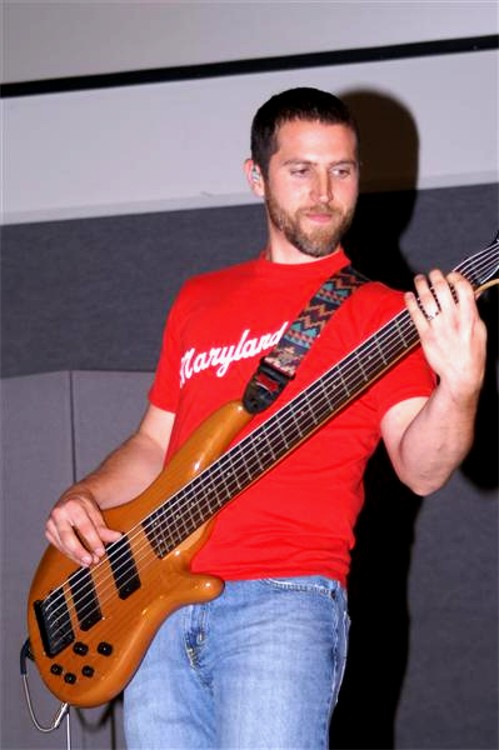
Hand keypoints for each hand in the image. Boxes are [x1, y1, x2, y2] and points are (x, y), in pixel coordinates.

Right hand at [46, 487, 121, 566]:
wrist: (71, 497)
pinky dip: (70, 554)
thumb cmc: (85, 506)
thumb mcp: (96, 513)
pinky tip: (80, 559)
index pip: (84, 527)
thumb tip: (117, 537)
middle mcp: (59, 514)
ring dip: (76, 556)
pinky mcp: (48, 532)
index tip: (101, 552)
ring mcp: (51, 523)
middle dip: (80, 551)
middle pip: (68, 537)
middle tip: (91, 561)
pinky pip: (59, 547)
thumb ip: (104, 528)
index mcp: (72, 505)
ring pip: (63, 544)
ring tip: (88, 563)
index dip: (93, 541)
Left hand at [404, 270, 486, 401]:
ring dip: (421, 286)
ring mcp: (438, 327)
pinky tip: (408, 296)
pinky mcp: (426, 336)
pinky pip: (415, 315)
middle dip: (436, 277)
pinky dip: (410, 303)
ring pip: (427, 300)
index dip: (456, 278)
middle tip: (433, 273)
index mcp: (469, 317)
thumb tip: (471, 296)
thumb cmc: (472, 354)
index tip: (451, 276)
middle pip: (443, 290)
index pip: (463, 289)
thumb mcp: (480, 331)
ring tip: (419, 279)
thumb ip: (474, 312)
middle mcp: (453, 319)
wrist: (461, 375)